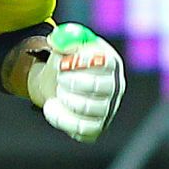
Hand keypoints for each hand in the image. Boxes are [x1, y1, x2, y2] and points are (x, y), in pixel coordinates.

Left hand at [25, 22, 125, 143]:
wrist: (56, 86)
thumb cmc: (65, 64)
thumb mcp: (62, 48)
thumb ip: (61, 42)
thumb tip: (58, 40)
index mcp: (110, 62)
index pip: (106, 63)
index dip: (82, 63)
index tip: (63, 63)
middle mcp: (115, 87)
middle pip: (101, 87)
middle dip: (73, 82)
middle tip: (59, 78)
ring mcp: (107, 109)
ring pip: (88, 108)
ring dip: (65, 98)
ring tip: (58, 91)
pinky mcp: (95, 128)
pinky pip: (80, 128)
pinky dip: (60, 118)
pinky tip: (53, 107)